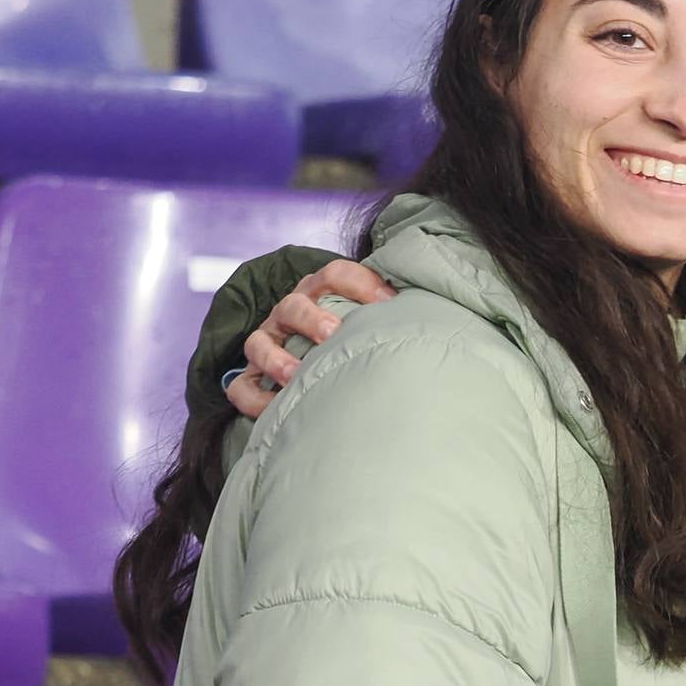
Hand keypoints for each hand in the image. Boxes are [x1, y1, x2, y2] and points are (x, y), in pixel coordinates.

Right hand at [228, 259, 396, 419]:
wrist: (316, 364)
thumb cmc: (355, 343)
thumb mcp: (371, 323)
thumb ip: (394, 318)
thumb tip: (443, 322)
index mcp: (321, 293)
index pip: (336, 274)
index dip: (361, 283)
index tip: (390, 303)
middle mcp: (290, 314)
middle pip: (293, 305)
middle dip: (311, 318)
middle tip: (334, 334)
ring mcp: (268, 343)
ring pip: (259, 343)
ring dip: (276, 358)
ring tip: (296, 375)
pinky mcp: (252, 376)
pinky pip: (242, 388)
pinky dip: (254, 400)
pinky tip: (275, 411)